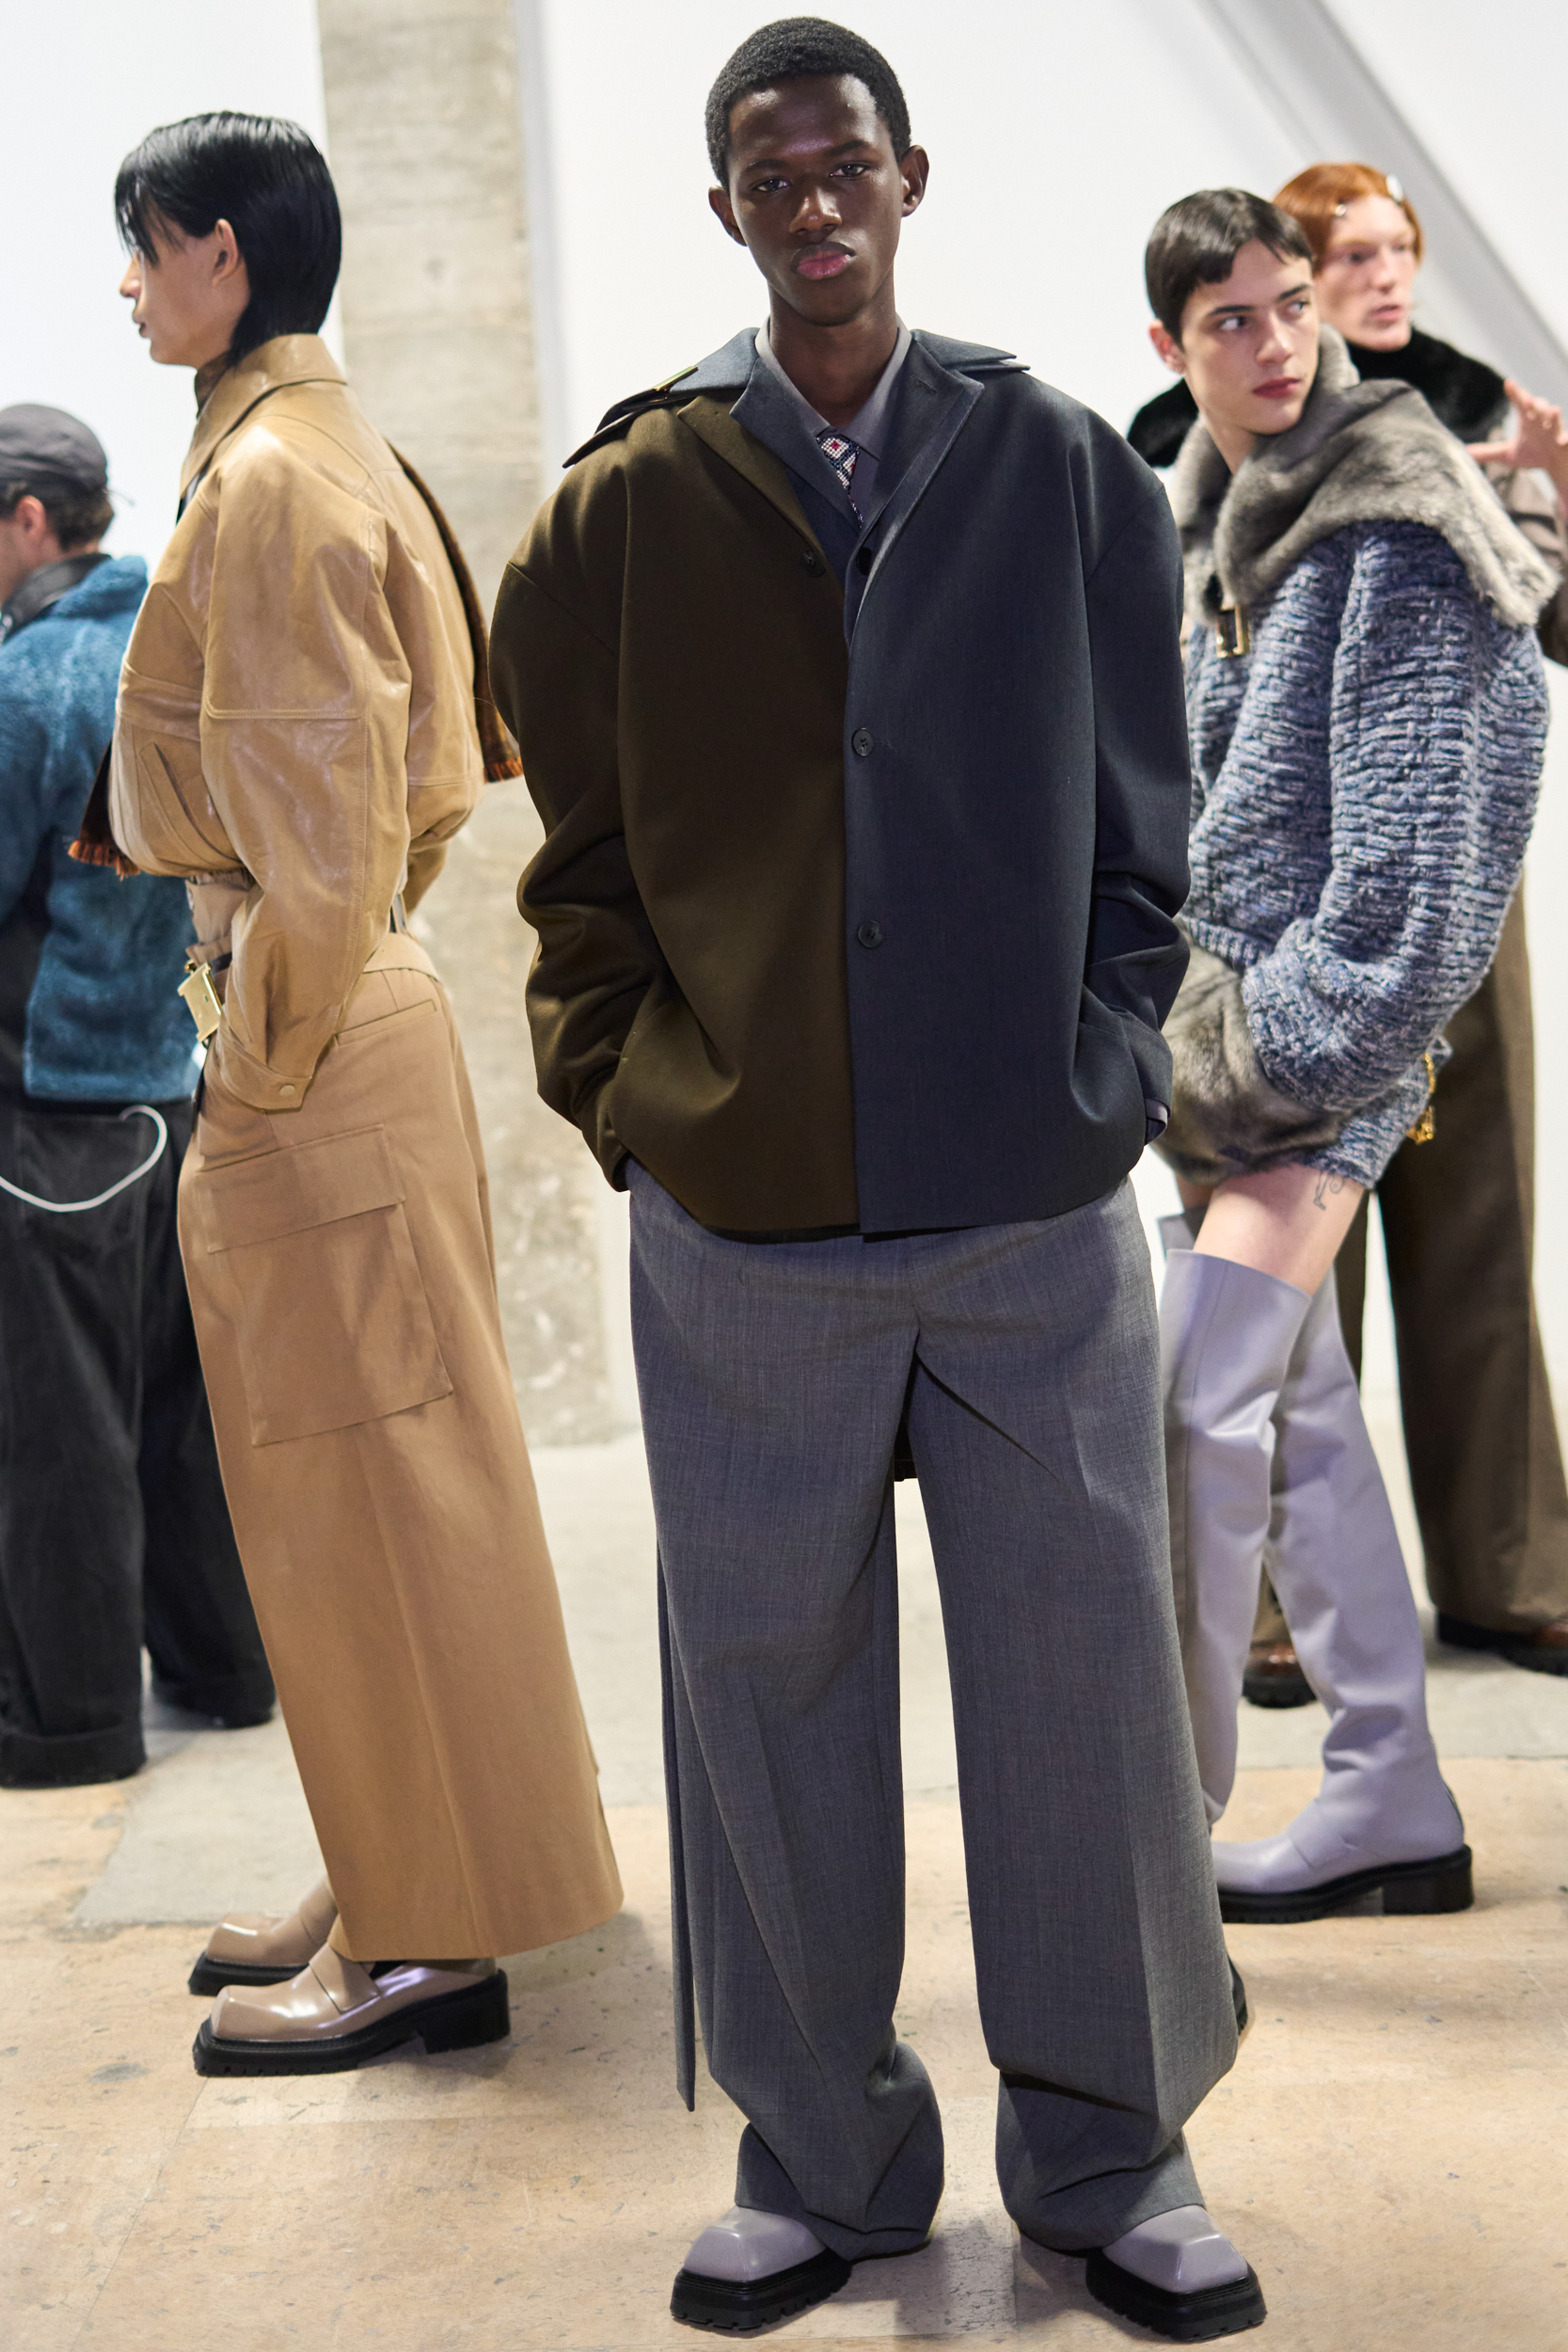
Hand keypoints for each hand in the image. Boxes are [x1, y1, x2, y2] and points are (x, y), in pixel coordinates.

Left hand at [1468, 378, 1567, 505]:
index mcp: (1527, 420)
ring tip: (1552, 411)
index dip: (1515, 393)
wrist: (1556, 465)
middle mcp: (1541, 421)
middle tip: (1527, 398)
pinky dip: (1564, 438)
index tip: (1509, 383)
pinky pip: (1566, 438)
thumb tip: (1464, 453)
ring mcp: (1554, 430)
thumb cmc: (1534, 454)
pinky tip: (1561, 440)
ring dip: (1552, 415)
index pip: (1520, 403)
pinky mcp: (1564, 442)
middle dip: (1534, 402)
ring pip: (1554, 419)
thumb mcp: (1508, 455)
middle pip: (1538, 406)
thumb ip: (1487, 452)